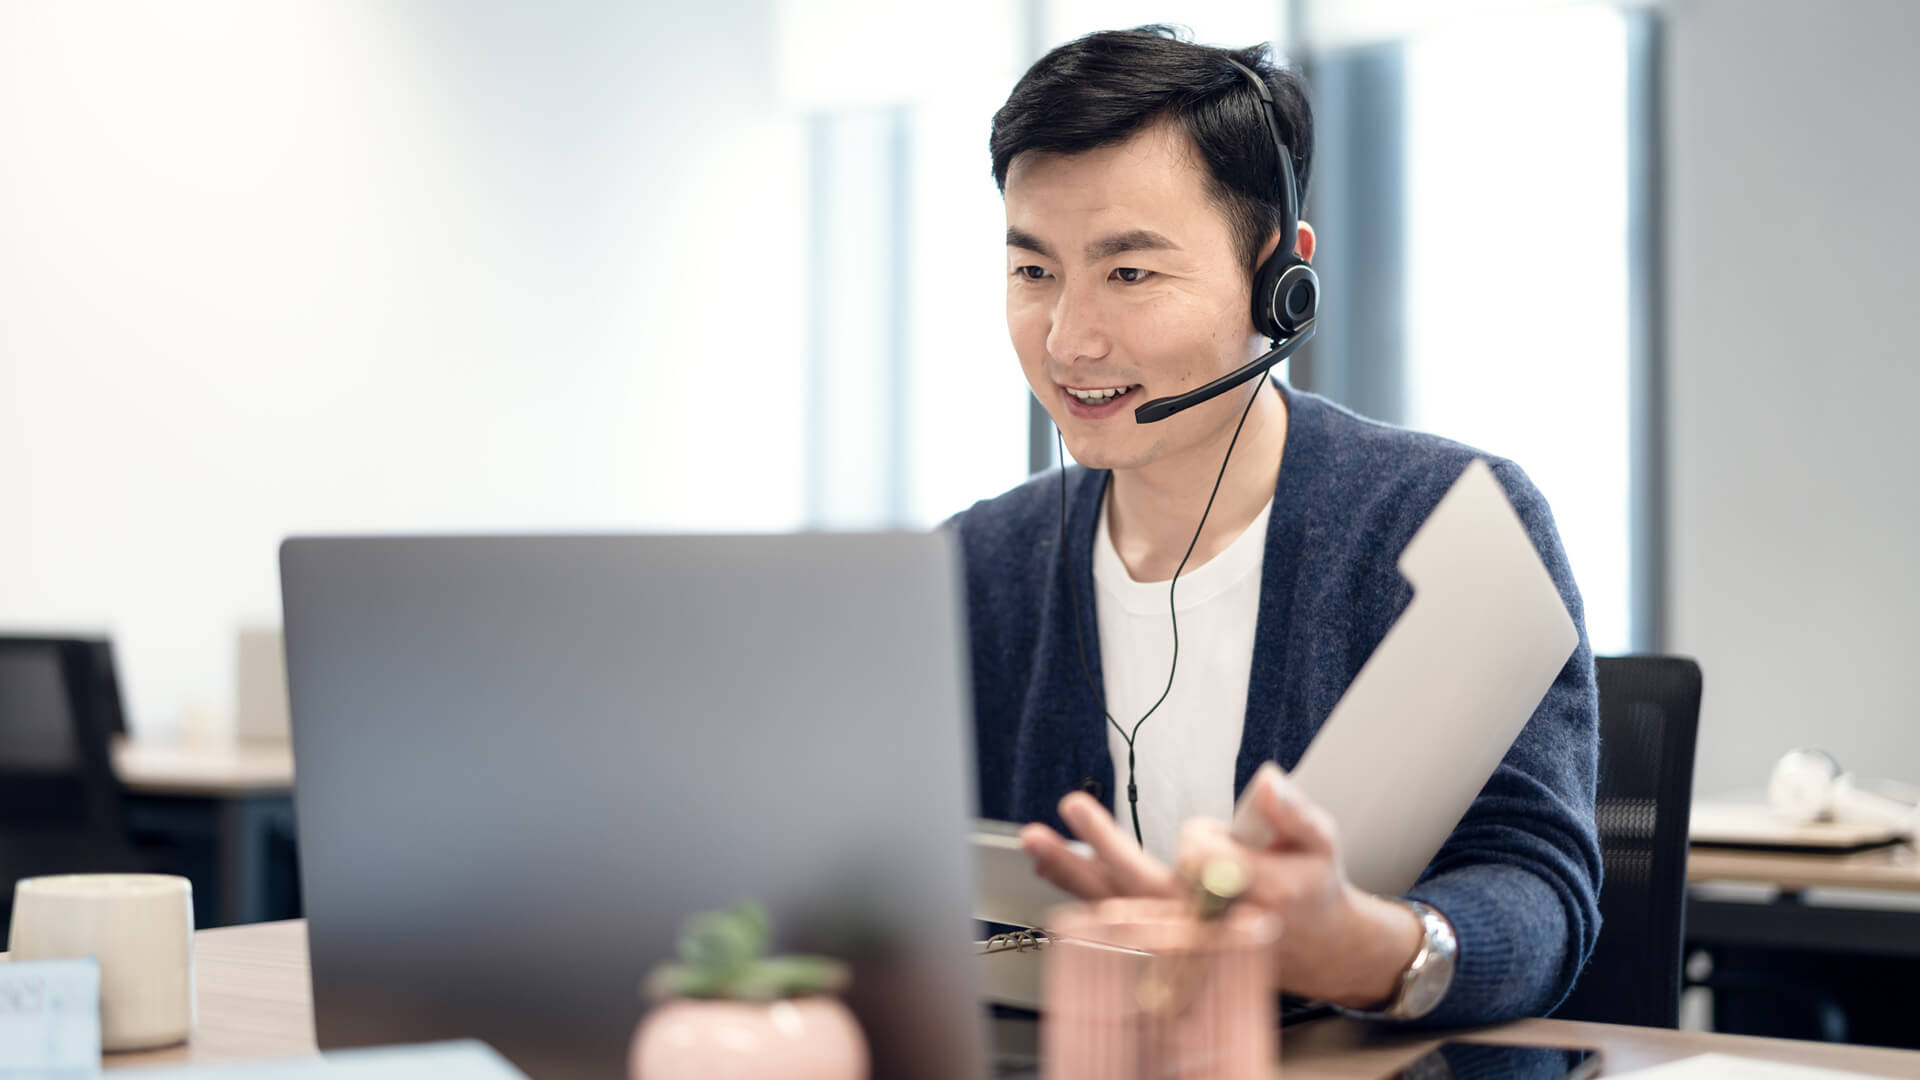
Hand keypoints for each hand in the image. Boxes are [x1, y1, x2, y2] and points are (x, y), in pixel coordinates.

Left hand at [1018, 765, 1425, 1008]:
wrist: (1316, 947)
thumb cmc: (1312, 888)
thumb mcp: (1320, 842)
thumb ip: (1291, 811)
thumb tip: (1263, 780)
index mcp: (1249, 899)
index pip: (1200, 859)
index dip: (1204, 837)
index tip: (1225, 834)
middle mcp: (1207, 926)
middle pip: (1143, 885)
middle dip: (1104, 844)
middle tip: (1072, 804)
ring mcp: (1181, 940)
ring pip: (1118, 905)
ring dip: (1073, 872)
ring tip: (1036, 840)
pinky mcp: (1164, 942)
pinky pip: (1112, 920)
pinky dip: (1080, 893)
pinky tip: (1051, 868)